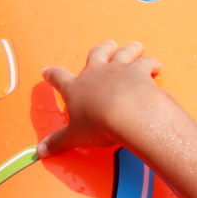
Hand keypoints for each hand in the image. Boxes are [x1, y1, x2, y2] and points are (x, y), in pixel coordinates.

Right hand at [39, 40, 166, 157]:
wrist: (126, 114)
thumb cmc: (97, 125)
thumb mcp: (74, 137)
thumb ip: (58, 142)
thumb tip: (40, 152)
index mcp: (76, 88)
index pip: (59, 78)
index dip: (52, 75)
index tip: (47, 71)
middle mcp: (96, 73)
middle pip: (97, 54)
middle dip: (102, 49)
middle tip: (107, 45)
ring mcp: (119, 69)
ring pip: (124, 52)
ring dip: (129, 49)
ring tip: (134, 46)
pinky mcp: (140, 72)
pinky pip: (147, 63)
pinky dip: (152, 63)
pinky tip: (156, 66)